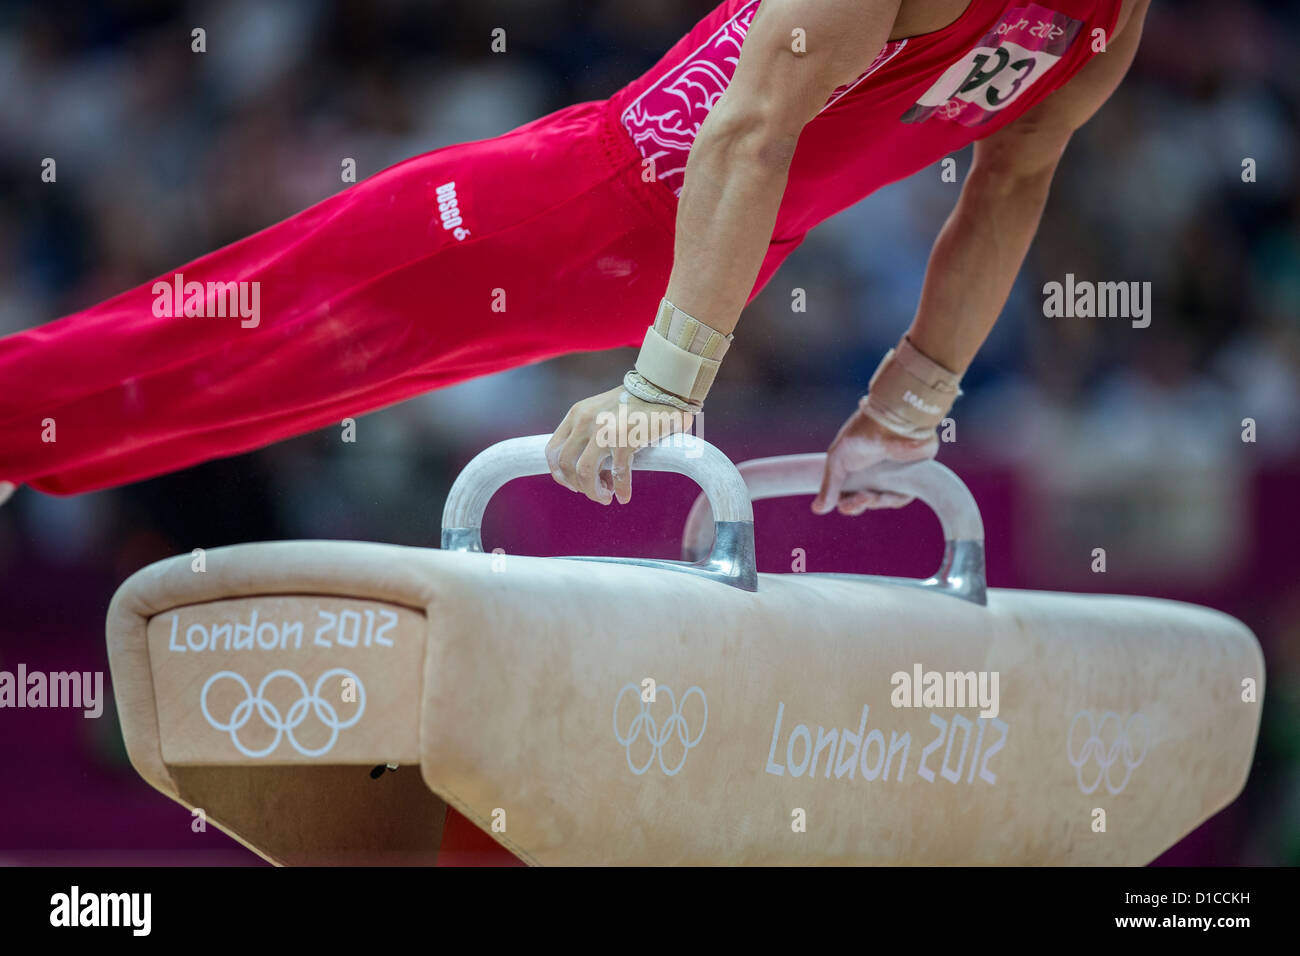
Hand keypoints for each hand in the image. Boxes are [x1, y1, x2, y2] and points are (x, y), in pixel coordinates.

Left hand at [546, 386, 692, 504]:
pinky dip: (621, 489)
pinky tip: (624, 496)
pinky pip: (618, 474)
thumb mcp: (601, 411)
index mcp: (577, 415)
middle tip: (594, 492)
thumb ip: (588, 431)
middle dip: (576, 485)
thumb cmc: (634, 404)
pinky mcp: (625, 440)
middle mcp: (585, 422)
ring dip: (593, 491)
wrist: (661, 388)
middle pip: (565, 465)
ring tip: (606, 497)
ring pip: (584, 472)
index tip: (573, 484)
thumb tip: (584, 467)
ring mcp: (604, 431)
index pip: (553, 451)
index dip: (560, 474)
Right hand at [812, 408, 937, 515]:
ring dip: (873, 503)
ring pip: (880, 502)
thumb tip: (818, 510)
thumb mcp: (838, 460)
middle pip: (861, 501)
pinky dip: (891, 500)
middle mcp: (871, 472)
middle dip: (856, 506)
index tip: (841, 504)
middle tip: (858, 500)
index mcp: (852, 467)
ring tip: (868, 495)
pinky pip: (900, 498)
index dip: (844, 503)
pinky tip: (884, 495)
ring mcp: (890, 475)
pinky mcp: (909, 478)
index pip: (846, 493)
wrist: (893, 422)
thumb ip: (829, 486)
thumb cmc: (863, 434)